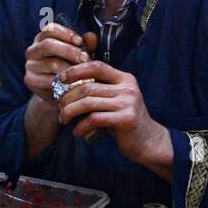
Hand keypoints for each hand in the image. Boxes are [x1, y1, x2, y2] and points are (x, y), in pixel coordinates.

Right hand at [24, 23, 89, 105]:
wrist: (60, 92)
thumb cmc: (69, 68)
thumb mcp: (79, 55)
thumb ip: (86, 45)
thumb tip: (91, 36)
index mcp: (42, 39)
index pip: (50, 29)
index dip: (66, 33)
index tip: (80, 41)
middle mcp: (32, 50)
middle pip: (48, 45)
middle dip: (69, 51)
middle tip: (84, 58)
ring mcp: (30, 65)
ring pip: (51, 64)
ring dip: (70, 68)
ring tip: (83, 72)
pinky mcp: (30, 80)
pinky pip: (49, 80)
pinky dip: (65, 82)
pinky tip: (75, 83)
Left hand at [56, 61, 173, 175]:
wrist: (148, 140)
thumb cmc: (124, 119)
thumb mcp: (115, 99)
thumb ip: (99, 90)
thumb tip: (67, 85)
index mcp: (124, 79)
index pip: (96, 66)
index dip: (76, 70)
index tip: (60, 79)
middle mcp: (128, 88)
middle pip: (88, 87)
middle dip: (68, 98)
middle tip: (60, 108)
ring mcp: (128, 103)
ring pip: (88, 103)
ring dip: (70, 112)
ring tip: (64, 119)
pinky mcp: (126, 119)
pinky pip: (95, 119)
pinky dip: (81, 126)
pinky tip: (77, 132)